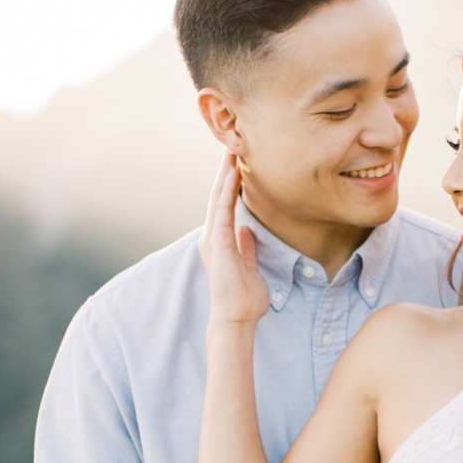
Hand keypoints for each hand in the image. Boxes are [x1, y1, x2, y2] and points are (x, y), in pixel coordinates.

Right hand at [197, 152, 267, 327]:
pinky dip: (227, 191)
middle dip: (225, 171)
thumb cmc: (243, 297)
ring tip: (231, 152)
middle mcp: (213, 236)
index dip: (230, 183)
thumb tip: (246, 232)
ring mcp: (213, 238)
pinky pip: (222, 211)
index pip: (225, 205)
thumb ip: (245, 247)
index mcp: (220, 240)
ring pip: (217, 198)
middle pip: (217, 196)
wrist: (235, 317)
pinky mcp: (218, 243)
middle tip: (231, 146)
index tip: (238, 163)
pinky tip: (233, 175)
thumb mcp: (249, 266)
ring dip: (224, 175)